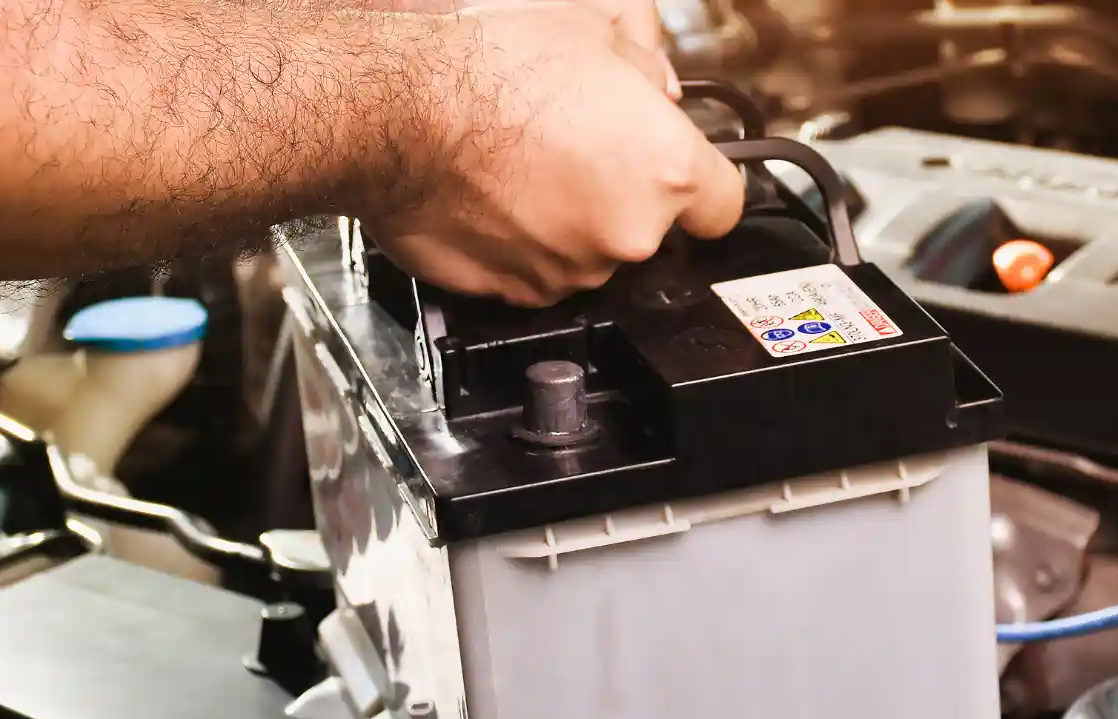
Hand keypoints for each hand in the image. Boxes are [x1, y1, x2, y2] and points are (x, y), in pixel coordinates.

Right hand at [369, 3, 738, 305]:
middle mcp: (628, 233)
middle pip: (648, 228)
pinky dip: (520, 246)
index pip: (722, 205)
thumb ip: (645, 66)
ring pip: (588, 252)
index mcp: (666, 169)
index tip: (681, 180)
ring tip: (520, 168)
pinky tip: (491, 198)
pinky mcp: (517, 293)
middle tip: (570, 147)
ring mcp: (571, 270)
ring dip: (567, 221)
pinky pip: (535, 273)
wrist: (395, 110)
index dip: (700, 187)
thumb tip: (655, 87)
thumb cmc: (485, 66)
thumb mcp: (591, 26)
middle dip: (619, 194)